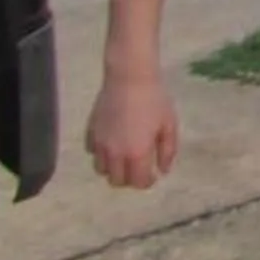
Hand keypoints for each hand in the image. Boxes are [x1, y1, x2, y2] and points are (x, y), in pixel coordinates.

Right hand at [87, 69, 178, 189]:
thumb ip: (167, 151)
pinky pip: (92, 152)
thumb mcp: (169, 125)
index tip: (153, 175)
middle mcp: (115, 154)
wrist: (130, 77)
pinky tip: (112, 142)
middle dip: (129, 179)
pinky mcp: (90, 132)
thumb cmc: (155, 100)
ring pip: (101, 170)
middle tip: (139, 168)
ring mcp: (100, 144)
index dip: (147, 182)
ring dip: (113, 168)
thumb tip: (163, 170)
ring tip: (124, 157)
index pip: (138, 182)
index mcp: (137, 154)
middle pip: (117, 181)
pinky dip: (101, 153)